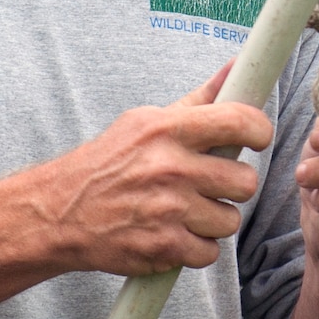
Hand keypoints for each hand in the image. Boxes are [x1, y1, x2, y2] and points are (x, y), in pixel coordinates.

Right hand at [26, 62, 274, 275]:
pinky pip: (210, 252)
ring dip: (214, 219)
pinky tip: (174, 233)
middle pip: (246, 181)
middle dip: (232, 184)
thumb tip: (236, 66)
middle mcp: (170, 168)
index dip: (260, 131)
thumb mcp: (146, 121)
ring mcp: (168, 210)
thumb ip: (199, 100)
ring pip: (231, 219)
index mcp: (167, 130)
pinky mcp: (163, 247)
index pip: (240, 122)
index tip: (256, 138)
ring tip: (187, 210)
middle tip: (210, 182)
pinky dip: (196, 248)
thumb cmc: (109, 162)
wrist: (59, 212)